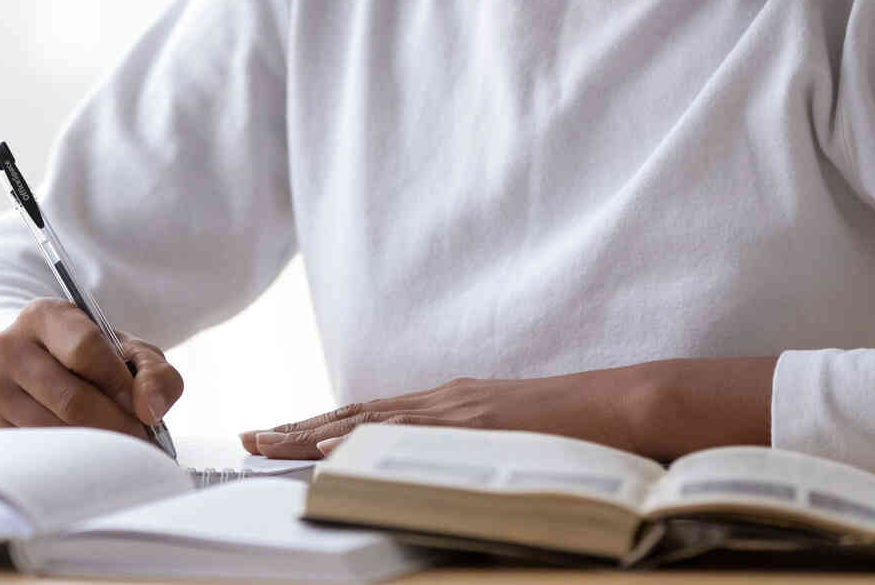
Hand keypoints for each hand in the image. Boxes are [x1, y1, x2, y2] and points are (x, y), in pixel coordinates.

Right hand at [0, 298, 183, 444]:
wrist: (49, 365)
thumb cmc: (95, 359)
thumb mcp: (130, 352)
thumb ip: (155, 373)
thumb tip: (151, 410)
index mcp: (43, 315)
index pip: (85, 349)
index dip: (120, 384)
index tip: (143, 409)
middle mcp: (8, 347)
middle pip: (71, 399)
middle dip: (116, 426)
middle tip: (141, 443)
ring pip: (55, 432)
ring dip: (96, 449)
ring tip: (120, 451)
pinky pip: (39, 455)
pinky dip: (72, 462)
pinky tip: (90, 458)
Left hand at [240, 366, 659, 459]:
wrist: (627, 405)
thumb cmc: (581, 431)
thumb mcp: (515, 437)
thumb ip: (478, 447)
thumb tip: (450, 474)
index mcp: (452, 404)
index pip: (372, 414)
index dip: (322, 425)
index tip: (278, 435)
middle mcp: (445, 400)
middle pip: (355, 414)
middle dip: (297, 428)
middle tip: (247, 440)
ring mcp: (456, 409)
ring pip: (366, 421)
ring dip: (309, 433)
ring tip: (263, 445)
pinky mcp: (471, 423)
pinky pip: (403, 434)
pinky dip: (358, 441)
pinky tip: (324, 450)